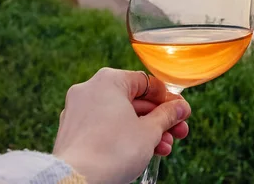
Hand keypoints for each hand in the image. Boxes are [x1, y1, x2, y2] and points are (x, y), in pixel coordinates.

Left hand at [53, 68, 190, 183]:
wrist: (78, 181)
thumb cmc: (114, 150)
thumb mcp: (150, 130)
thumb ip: (167, 115)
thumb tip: (180, 108)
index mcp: (109, 80)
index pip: (147, 83)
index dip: (168, 99)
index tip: (181, 112)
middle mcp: (90, 90)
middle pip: (135, 100)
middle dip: (159, 119)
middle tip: (178, 132)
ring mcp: (78, 110)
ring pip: (121, 116)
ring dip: (146, 131)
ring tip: (164, 148)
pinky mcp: (73, 131)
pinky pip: (106, 127)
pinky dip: (125, 136)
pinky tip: (144, 152)